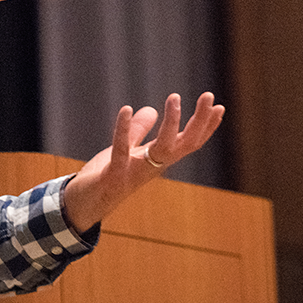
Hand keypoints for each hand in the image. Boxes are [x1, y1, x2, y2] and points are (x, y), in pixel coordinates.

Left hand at [61, 92, 225, 232]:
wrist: (83, 206)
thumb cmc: (106, 178)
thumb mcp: (124, 150)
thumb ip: (137, 132)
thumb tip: (150, 110)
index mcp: (157, 160)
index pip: (187, 143)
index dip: (204, 127)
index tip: (220, 107)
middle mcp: (152, 167)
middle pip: (184, 145)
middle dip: (199, 122)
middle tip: (210, 96)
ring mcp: (135, 173)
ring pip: (161, 149)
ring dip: (170, 123)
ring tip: (175, 97)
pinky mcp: (113, 175)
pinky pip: (121, 150)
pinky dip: (123, 130)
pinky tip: (125, 109)